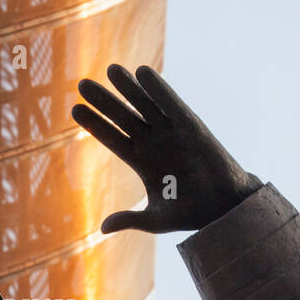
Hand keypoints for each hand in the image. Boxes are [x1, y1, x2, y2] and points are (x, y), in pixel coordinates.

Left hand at [71, 64, 261, 233]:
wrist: (223, 209)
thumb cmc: (191, 213)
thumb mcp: (156, 220)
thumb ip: (131, 219)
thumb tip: (103, 228)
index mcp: (142, 162)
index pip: (113, 138)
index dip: (95, 125)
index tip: (75, 110)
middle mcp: (154, 144)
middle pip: (123, 117)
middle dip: (104, 101)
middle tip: (82, 84)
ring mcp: (171, 133)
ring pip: (144, 106)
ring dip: (128, 88)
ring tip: (111, 70)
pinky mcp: (191, 127)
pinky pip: (171, 104)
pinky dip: (157, 89)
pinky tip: (142, 72)